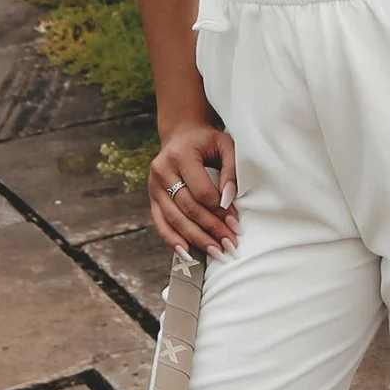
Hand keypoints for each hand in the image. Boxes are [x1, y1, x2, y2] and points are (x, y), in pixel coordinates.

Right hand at [148, 113, 237, 256]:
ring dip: (197, 239)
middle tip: (230, 245)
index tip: (236, 224)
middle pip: (187, 208)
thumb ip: (231, 170)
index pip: (201, 190)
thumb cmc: (208, 142)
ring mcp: (154, 186)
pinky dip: (173, 240)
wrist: (181, 135)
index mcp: (180, 154)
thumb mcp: (225, 145)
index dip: (219, 210)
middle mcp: (162, 170)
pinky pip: (161, 223)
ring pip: (174, 219)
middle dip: (211, 229)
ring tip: (216, 253)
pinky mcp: (152, 197)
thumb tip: (228, 200)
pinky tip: (188, 254)